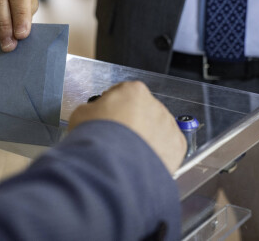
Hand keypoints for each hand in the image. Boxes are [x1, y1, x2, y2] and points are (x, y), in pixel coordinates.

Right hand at [68, 81, 186, 173]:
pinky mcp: (177, 147)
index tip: (106, 117)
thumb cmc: (96, 139)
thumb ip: (94, 108)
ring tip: (128, 154)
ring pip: (156, 129)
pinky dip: (157, 153)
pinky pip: (167, 147)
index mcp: (133, 91)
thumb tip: (95, 113)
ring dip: (145, 138)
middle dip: (131, 123)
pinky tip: (141, 161)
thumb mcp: (81, 114)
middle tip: (115, 139)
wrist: (111, 167)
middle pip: (142, 111)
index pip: (123, 92)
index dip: (112, 106)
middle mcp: (155, 105)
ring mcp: (168, 126)